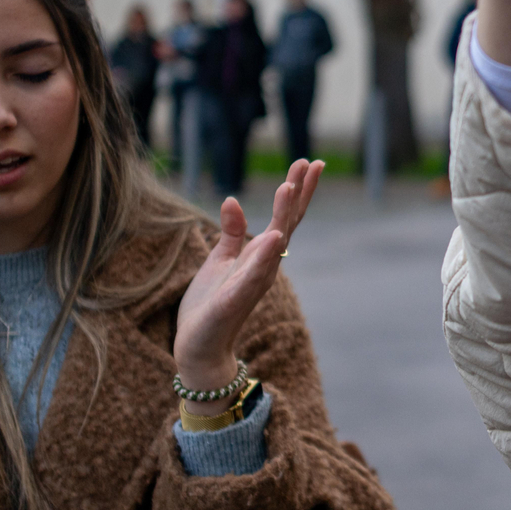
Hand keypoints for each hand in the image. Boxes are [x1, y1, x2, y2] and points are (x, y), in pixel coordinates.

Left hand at [172, 160, 322, 400]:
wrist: (199, 346)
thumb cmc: (210, 304)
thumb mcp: (219, 259)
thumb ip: (231, 231)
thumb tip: (232, 199)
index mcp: (261, 255)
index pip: (284, 217)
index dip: (297, 190)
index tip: (310, 162)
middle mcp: (264, 266)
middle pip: (287, 224)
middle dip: (298, 193)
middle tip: (311, 162)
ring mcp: (253, 282)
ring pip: (274, 244)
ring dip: (282, 216)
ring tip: (288, 187)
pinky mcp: (235, 300)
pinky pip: (253, 275)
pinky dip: (264, 256)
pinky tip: (273, 237)